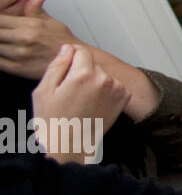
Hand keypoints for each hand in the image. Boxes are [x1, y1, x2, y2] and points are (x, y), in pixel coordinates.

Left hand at [0, 0, 77, 78]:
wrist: (74, 61)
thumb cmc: (63, 42)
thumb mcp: (51, 21)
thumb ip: (36, 8)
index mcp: (30, 25)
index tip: (0, 22)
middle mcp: (23, 38)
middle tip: (2, 34)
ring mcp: (19, 54)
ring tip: (4, 42)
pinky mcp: (16, 68)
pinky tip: (4, 53)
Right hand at [31, 44, 128, 163]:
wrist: (69, 146)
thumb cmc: (52, 121)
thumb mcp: (43, 91)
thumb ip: (57, 65)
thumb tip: (68, 48)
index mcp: (84, 74)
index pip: (81, 51)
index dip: (71, 58)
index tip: (65, 70)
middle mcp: (105, 79)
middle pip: (92, 63)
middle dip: (82, 71)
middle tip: (70, 91)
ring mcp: (117, 89)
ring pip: (103, 74)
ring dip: (94, 80)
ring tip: (81, 100)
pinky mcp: (124, 98)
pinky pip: (114, 84)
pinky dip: (106, 90)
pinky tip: (93, 103)